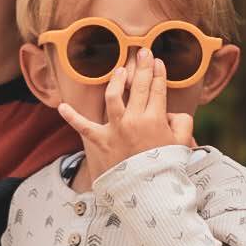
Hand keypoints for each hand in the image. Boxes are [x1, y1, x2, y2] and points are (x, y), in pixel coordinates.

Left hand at [57, 50, 193, 184]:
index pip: (157, 89)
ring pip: (113, 97)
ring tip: (119, 70)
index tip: (158, 62)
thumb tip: (170, 114)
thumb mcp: (183, 143)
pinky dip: (72, 117)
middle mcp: (134, 120)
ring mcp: (115, 129)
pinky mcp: (100, 141)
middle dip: (142, 67)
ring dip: (116, 80)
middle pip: (139, 87)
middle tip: (143, 52)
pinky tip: (62, 107)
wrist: (148, 193)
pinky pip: (83, 127)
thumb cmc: (166, 168)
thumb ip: (182, 122)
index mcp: (156, 119)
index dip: (158, 73)